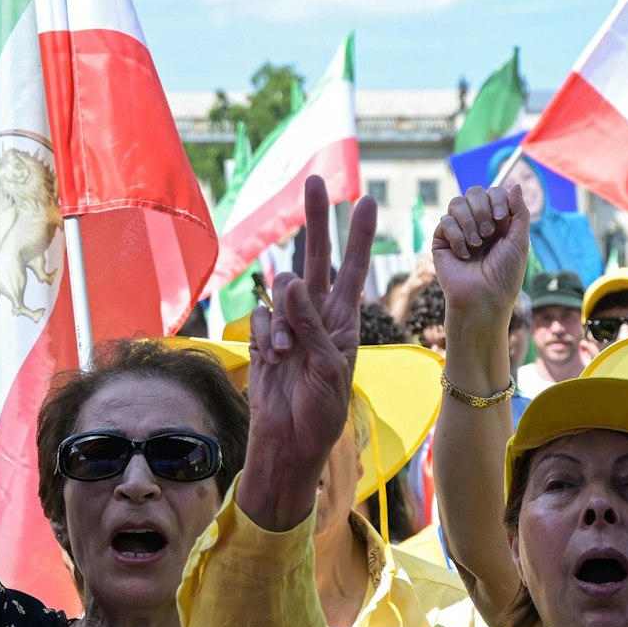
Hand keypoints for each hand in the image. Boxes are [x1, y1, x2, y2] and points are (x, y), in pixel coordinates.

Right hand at [239, 176, 378, 528]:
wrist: (289, 444)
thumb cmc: (321, 413)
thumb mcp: (329, 370)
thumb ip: (311, 326)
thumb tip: (291, 284)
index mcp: (345, 322)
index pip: (354, 270)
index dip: (359, 236)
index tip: (367, 201)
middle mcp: (318, 316)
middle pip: (318, 258)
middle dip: (317, 222)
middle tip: (316, 182)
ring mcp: (290, 326)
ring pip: (282, 288)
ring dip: (283, 316)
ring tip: (286, 352)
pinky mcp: (264, 339)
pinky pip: (260, 318)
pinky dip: (265, 335)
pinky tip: (272, 359)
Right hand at [433, 186, 529, 327]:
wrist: (483, 299)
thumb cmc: (505, 274)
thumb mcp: (520, 241)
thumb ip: (520, 212)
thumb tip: (516, 185)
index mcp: (497, 222)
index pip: (494, 192)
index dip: (497, 199)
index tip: (502, 218)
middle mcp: (477, 223)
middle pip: (474, 192)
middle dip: (482, 209)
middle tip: (488, 234)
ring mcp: (458, 231)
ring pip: (457, 202)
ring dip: (469, 222)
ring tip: (476, 244)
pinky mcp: (442, 241)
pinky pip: (445, 221)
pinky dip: (457, 237)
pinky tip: (463, 255)